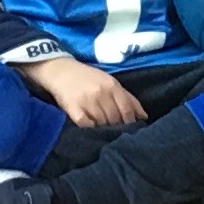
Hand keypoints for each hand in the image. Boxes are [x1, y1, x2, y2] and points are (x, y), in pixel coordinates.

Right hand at [23, 54, 145, 128]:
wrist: (60, 71)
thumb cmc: (88, 78)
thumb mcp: (110, 82)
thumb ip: (128, 98)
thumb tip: (143, 117)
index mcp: (112, 86)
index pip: (127, 110)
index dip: (130, 122)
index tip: (130, 129)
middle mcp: (101, 94)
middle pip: (115, 119)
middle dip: (117, 127)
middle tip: (115, 131)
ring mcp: (87, 102)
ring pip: (102, 124)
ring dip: (104, 129)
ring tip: (103, 131)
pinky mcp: (73, 109)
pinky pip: (86, 126)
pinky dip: (91, 129)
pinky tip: (91, 129)